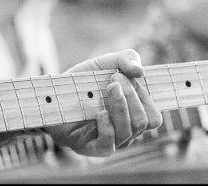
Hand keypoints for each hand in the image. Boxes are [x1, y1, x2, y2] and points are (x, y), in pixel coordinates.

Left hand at [46, 50, 161, 156]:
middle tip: (114, 79)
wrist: (54, 93)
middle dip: (131, 96)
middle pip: (143, 123)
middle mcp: (124, 132)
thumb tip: (140, 70)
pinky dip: (107, 127)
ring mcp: (108, 141)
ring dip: (120, 106)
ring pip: (128, 132)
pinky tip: (100, 112)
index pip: (154, 117)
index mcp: (133, 117)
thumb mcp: (107, 62)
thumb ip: (127, 59)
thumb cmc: (84, 81)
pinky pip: (108, 146)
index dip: (145, 96)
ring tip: (107, 88)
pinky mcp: (89, 147)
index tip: (126, 75)